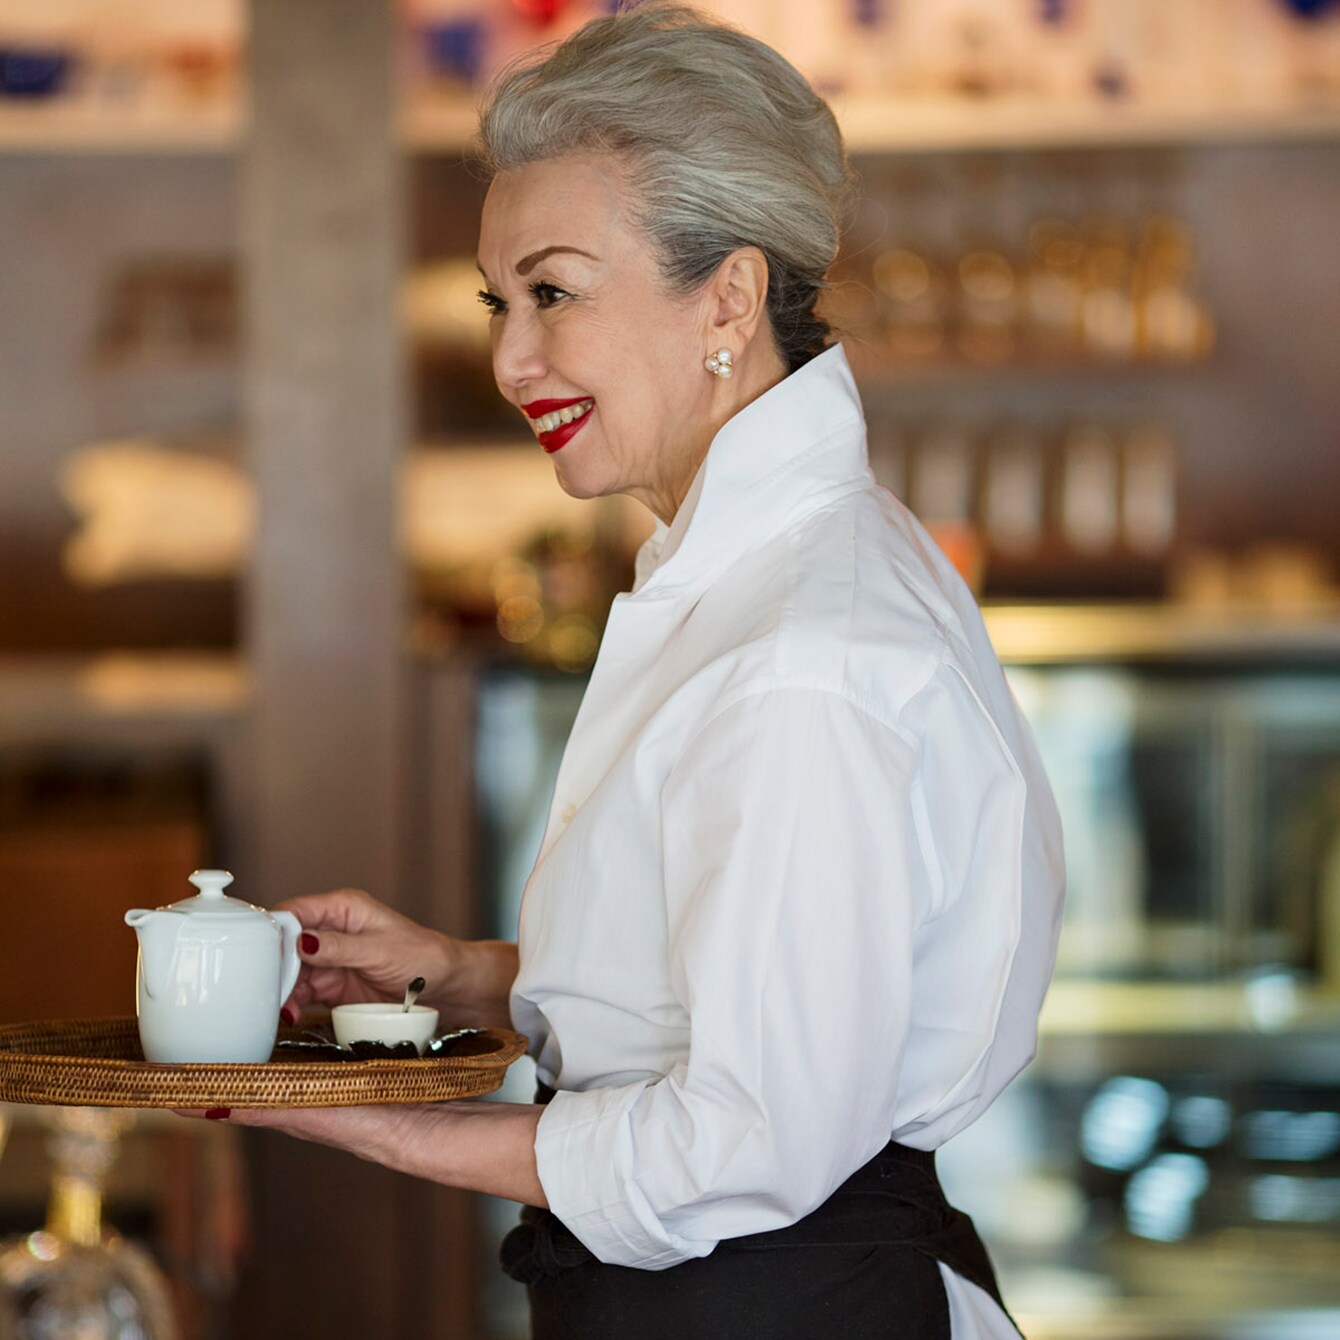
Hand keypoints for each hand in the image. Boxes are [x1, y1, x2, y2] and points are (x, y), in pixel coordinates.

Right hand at [277, 888, 519, 1028]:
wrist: (448, 987)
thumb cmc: (424, 957)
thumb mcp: (380, 950)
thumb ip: (339, 947)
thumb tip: (300, 941)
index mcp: (343, 909)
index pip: (295, 911)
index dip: (273, 930)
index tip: (257, 952)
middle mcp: (332, 931)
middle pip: (286, 944)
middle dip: (272, 965)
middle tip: (264, 988)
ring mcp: (331, 960)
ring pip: (290, 971)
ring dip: (281, 989)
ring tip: (278, 1006)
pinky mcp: (333, 986)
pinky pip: (303, 993)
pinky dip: (292, 1004)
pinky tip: (290, 1014)